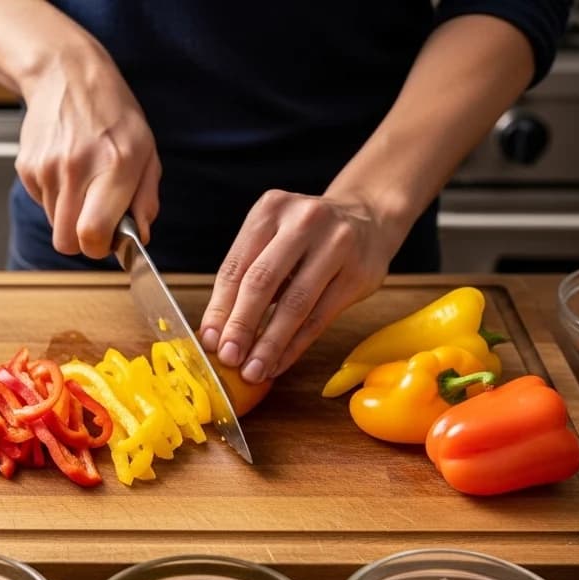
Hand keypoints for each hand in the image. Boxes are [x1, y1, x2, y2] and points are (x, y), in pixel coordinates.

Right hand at [16, 58, 161, 257]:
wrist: (67, 75)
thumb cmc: (113, 114)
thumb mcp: (147, 152)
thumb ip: (146, 200)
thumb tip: (139, 237)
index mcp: (115, 167)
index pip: (92, 234)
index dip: (99, 248)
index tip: (108, 240)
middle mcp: (77, 169)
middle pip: (66, 241)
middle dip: (82, 240)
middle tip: (96, 219)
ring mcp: (47, 168)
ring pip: (54, 224)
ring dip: (69, 215)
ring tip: (83, 183)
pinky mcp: (27, 167)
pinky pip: (42, 203)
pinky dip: (55, 197)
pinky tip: (66, 170)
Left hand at [199, 190, 402, 383]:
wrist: (369, 218)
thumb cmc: (309, 236)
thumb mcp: (274, 238)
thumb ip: (247, 275)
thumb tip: (216, 332)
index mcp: (271, 209)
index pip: (236, 266)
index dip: (220, 307)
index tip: (209, 341)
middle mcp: (303, 221)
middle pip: (262, 281)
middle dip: (241, 326)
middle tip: (229, 358)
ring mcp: (335, 244)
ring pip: (294, 304)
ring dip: (270, 344)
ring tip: (254, 370)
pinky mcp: (358, 273)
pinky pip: (320, 318)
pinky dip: (295, 345)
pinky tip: (279, 363)